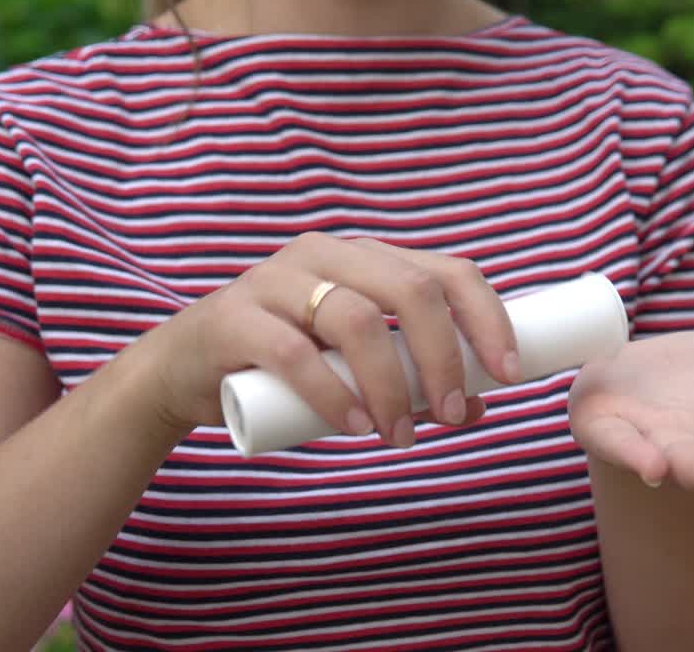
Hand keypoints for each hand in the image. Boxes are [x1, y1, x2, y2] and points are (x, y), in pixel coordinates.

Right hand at [126, 233, 520, 444]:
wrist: (183, 371)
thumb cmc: (283, 365)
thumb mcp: (354, 367)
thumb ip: (410, 379)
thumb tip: (477, 406)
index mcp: (366, 258)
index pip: (448, 271)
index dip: (488, 319)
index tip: (510, 375)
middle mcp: (326, 255)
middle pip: (411, 290)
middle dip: (446, 357)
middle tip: (453, 415)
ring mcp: (276, 279)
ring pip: (357, 320)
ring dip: (391, 386)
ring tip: (399, 437)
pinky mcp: (234, 316)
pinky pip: (295, 352)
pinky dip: (332, 394)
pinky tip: (353, 427)